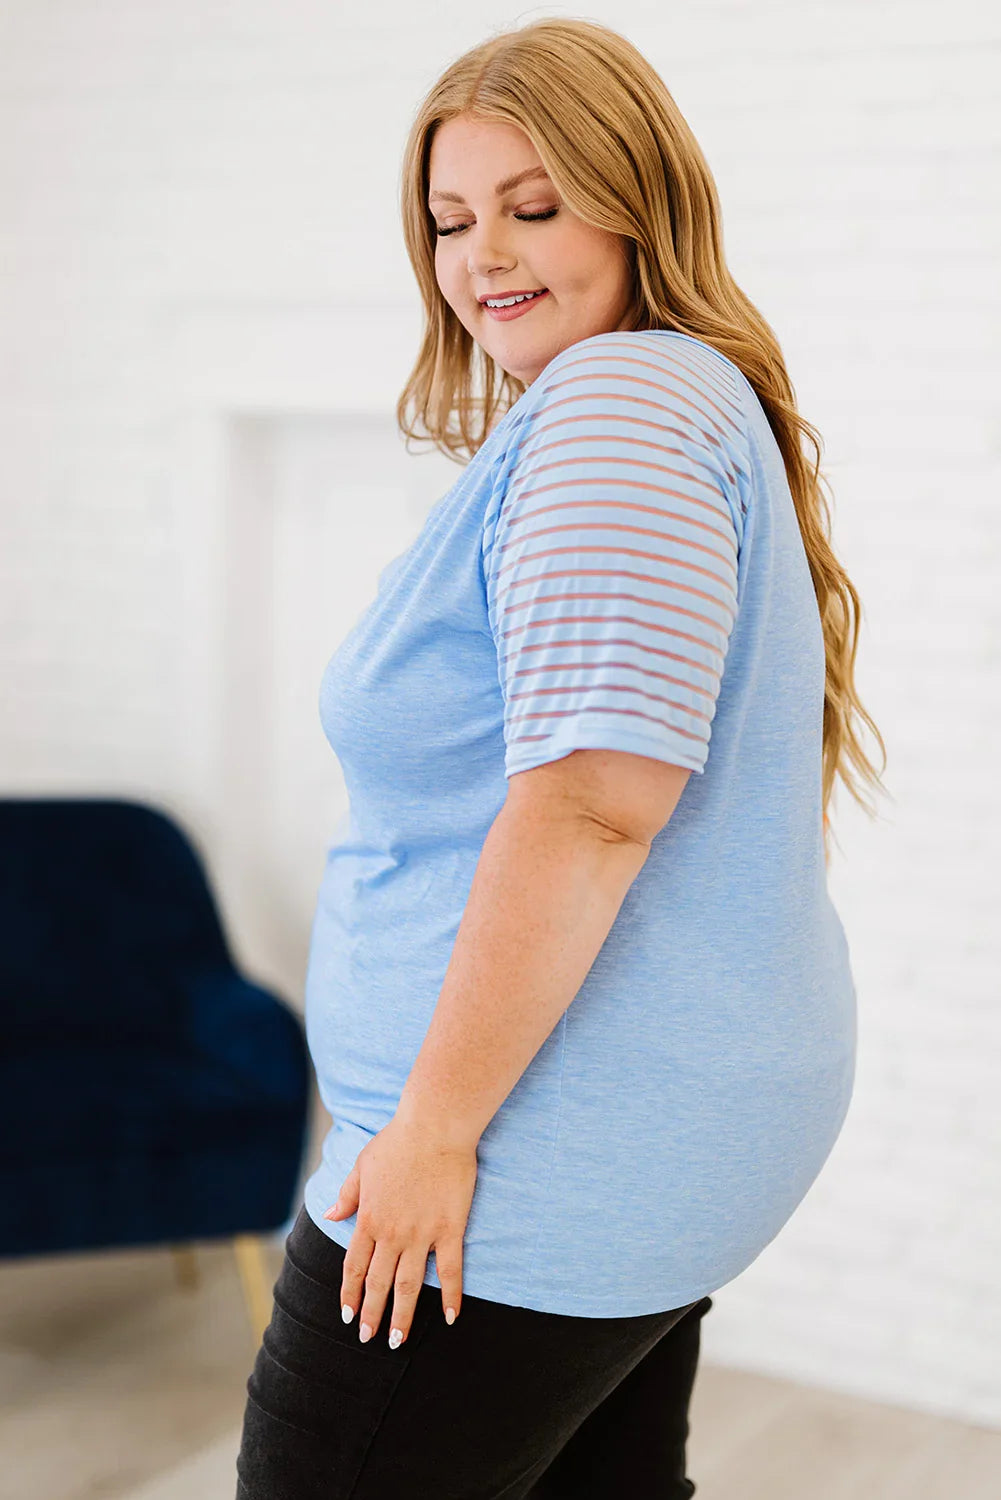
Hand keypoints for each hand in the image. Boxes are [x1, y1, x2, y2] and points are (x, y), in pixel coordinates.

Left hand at [323, 1105, 477, 1348]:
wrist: (435, 1127)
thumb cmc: (397, 1141)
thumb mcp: (362, 1165)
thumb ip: (348, 1195)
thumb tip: (331, 1215)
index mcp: (369, 1218)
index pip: (355, 1266)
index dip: (350, 1293)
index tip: (348, 1316)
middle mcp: (392, 1233)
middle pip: (379, 1283)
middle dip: (372, 1314)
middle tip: (369, 1339)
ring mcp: (422, 1234)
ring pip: (410, 1285)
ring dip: (402, 1315)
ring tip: (398, 1341)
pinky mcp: (449, 1229)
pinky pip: (451, 1270)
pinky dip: (450, 1296)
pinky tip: (450, 1317)